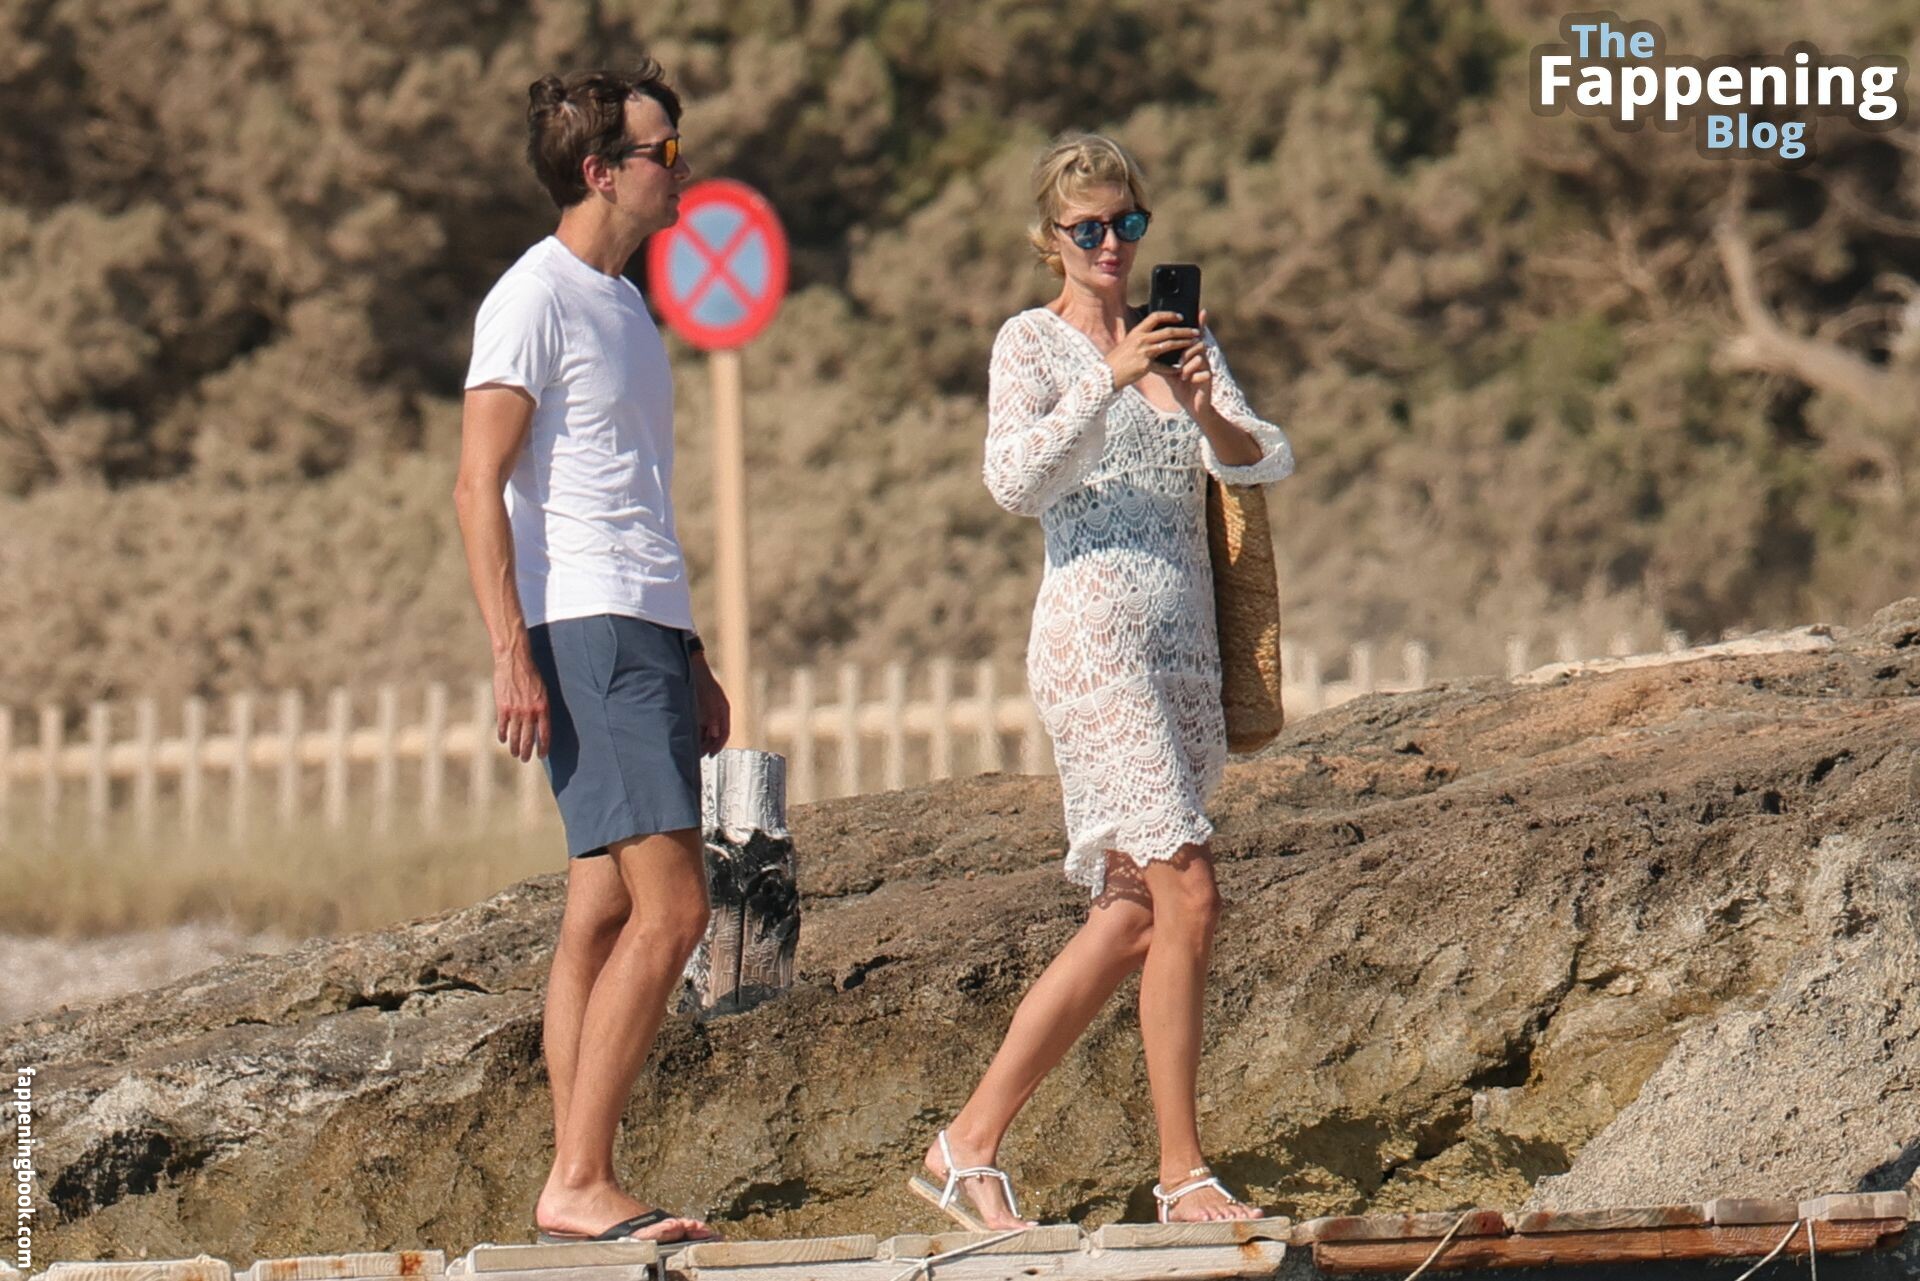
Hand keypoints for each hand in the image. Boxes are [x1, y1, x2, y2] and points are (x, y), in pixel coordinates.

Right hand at [494, 645, 549, 761]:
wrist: (515, 661)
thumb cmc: (531, 674)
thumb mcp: (542, 691)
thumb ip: (541, 708)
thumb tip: (540, 724)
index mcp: (543, 708)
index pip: (545, 734)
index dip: (543, 746)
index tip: (542, 755)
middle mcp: (530, 712)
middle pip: (529, 738)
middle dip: (528, 752)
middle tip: (526, 759)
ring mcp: (515, 711)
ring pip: (515, 736)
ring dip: (515, 747)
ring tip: (515, 754)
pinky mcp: (502, 707)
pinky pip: (502, 726)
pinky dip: (502, 735)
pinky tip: (503, 740)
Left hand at [691, 653, 730, 755]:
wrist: (691, 669)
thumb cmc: (701, 683)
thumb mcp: (708, 702)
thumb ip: (712, 719)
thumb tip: (715, 735)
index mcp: (723, 710)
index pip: (725, 733)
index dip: (718, 745)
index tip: (711, 755)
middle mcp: (716, 713)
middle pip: (715, 735)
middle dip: (708, 746)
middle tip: (699, 756)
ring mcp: (707, 712)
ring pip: (706, 732)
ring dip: (701, 741)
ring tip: (692, 750)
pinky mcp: (698, 711)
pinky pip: (699, 727)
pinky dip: (695, 734)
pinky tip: (688, 739)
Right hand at [1104, 310, 1199, 388]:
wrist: (1108, 373)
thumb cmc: (1119, 358)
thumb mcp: (1129, 342)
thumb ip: (1142, 337)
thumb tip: (1154, 331)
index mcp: (1137, 332)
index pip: (1155, 317)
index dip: (1169, 315)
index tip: (1181, 317)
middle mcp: (1141, 340)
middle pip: (1168, 331)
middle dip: (1184, 331)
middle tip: (1196, 332)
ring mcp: (1144, 352)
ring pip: (1169, 345)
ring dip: (1184, 344)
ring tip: (1194, 344)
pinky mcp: (1146, 366)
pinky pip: (1164, 367)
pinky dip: (1173, 368)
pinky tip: (1180, 369)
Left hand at [1166, 308, 1214, 418]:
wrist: (1193, 408)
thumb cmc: (1183, 389)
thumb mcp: (1171, 374)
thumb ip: (1164, 362)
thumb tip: (1151, 351)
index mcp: (1193, 356)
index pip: (1194, 338)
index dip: (1199, 325)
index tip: (1201, 311)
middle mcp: (1202, 359)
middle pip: (1198, 343)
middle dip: (1187, 349)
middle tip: (1181, 359)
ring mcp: (1207, 368)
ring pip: (1200, 356)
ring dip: (1189, 365)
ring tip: (1183, 375)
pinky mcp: (1209, 379)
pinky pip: (1204, 371)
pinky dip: (1194, 376)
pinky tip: (1189, 381)